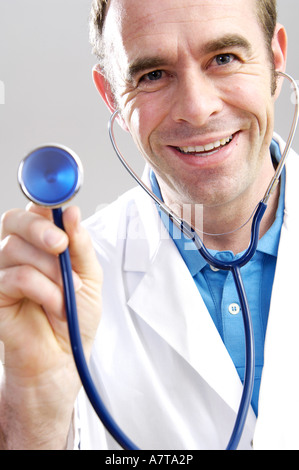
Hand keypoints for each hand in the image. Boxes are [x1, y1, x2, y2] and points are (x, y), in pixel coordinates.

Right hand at [0, 203, 102, 448]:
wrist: (64, 357)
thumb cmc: (75, 317)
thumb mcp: (90, 278)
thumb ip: (80, 245)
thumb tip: (71, 212)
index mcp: (44, 243)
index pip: (37, 209)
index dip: (44, 196)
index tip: (58, 193)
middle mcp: (21, 252)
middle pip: (15, 219)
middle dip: (40, 228)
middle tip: (60, 245)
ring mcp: (4, 270)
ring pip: (16, 248)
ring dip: (50, 272)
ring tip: (65, 293)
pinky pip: (14, 277)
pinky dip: (41, 290)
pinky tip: (52, 305)